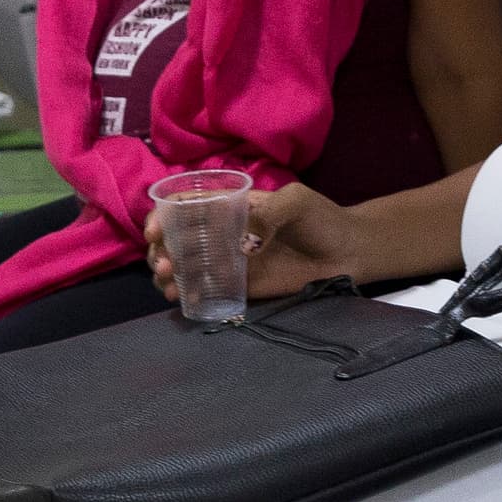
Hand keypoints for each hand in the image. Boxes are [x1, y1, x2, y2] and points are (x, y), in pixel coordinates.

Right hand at [146, 182, 358, 305]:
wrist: (346, 252)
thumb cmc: (321, 219)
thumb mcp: (296, 202)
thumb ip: (270, 213)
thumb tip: (244, 242)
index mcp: (229, 206)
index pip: (186, 206)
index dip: (163, 216)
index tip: (155, 231)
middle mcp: (222, 233)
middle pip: (176, 239)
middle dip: (160, 251)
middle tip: (165, 266)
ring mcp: (228, 261)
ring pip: (184, 266)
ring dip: (168, 274)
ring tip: (169, 285)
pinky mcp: (239, 286)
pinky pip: (206, 290)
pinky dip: (187, 295)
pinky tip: (182, 300)